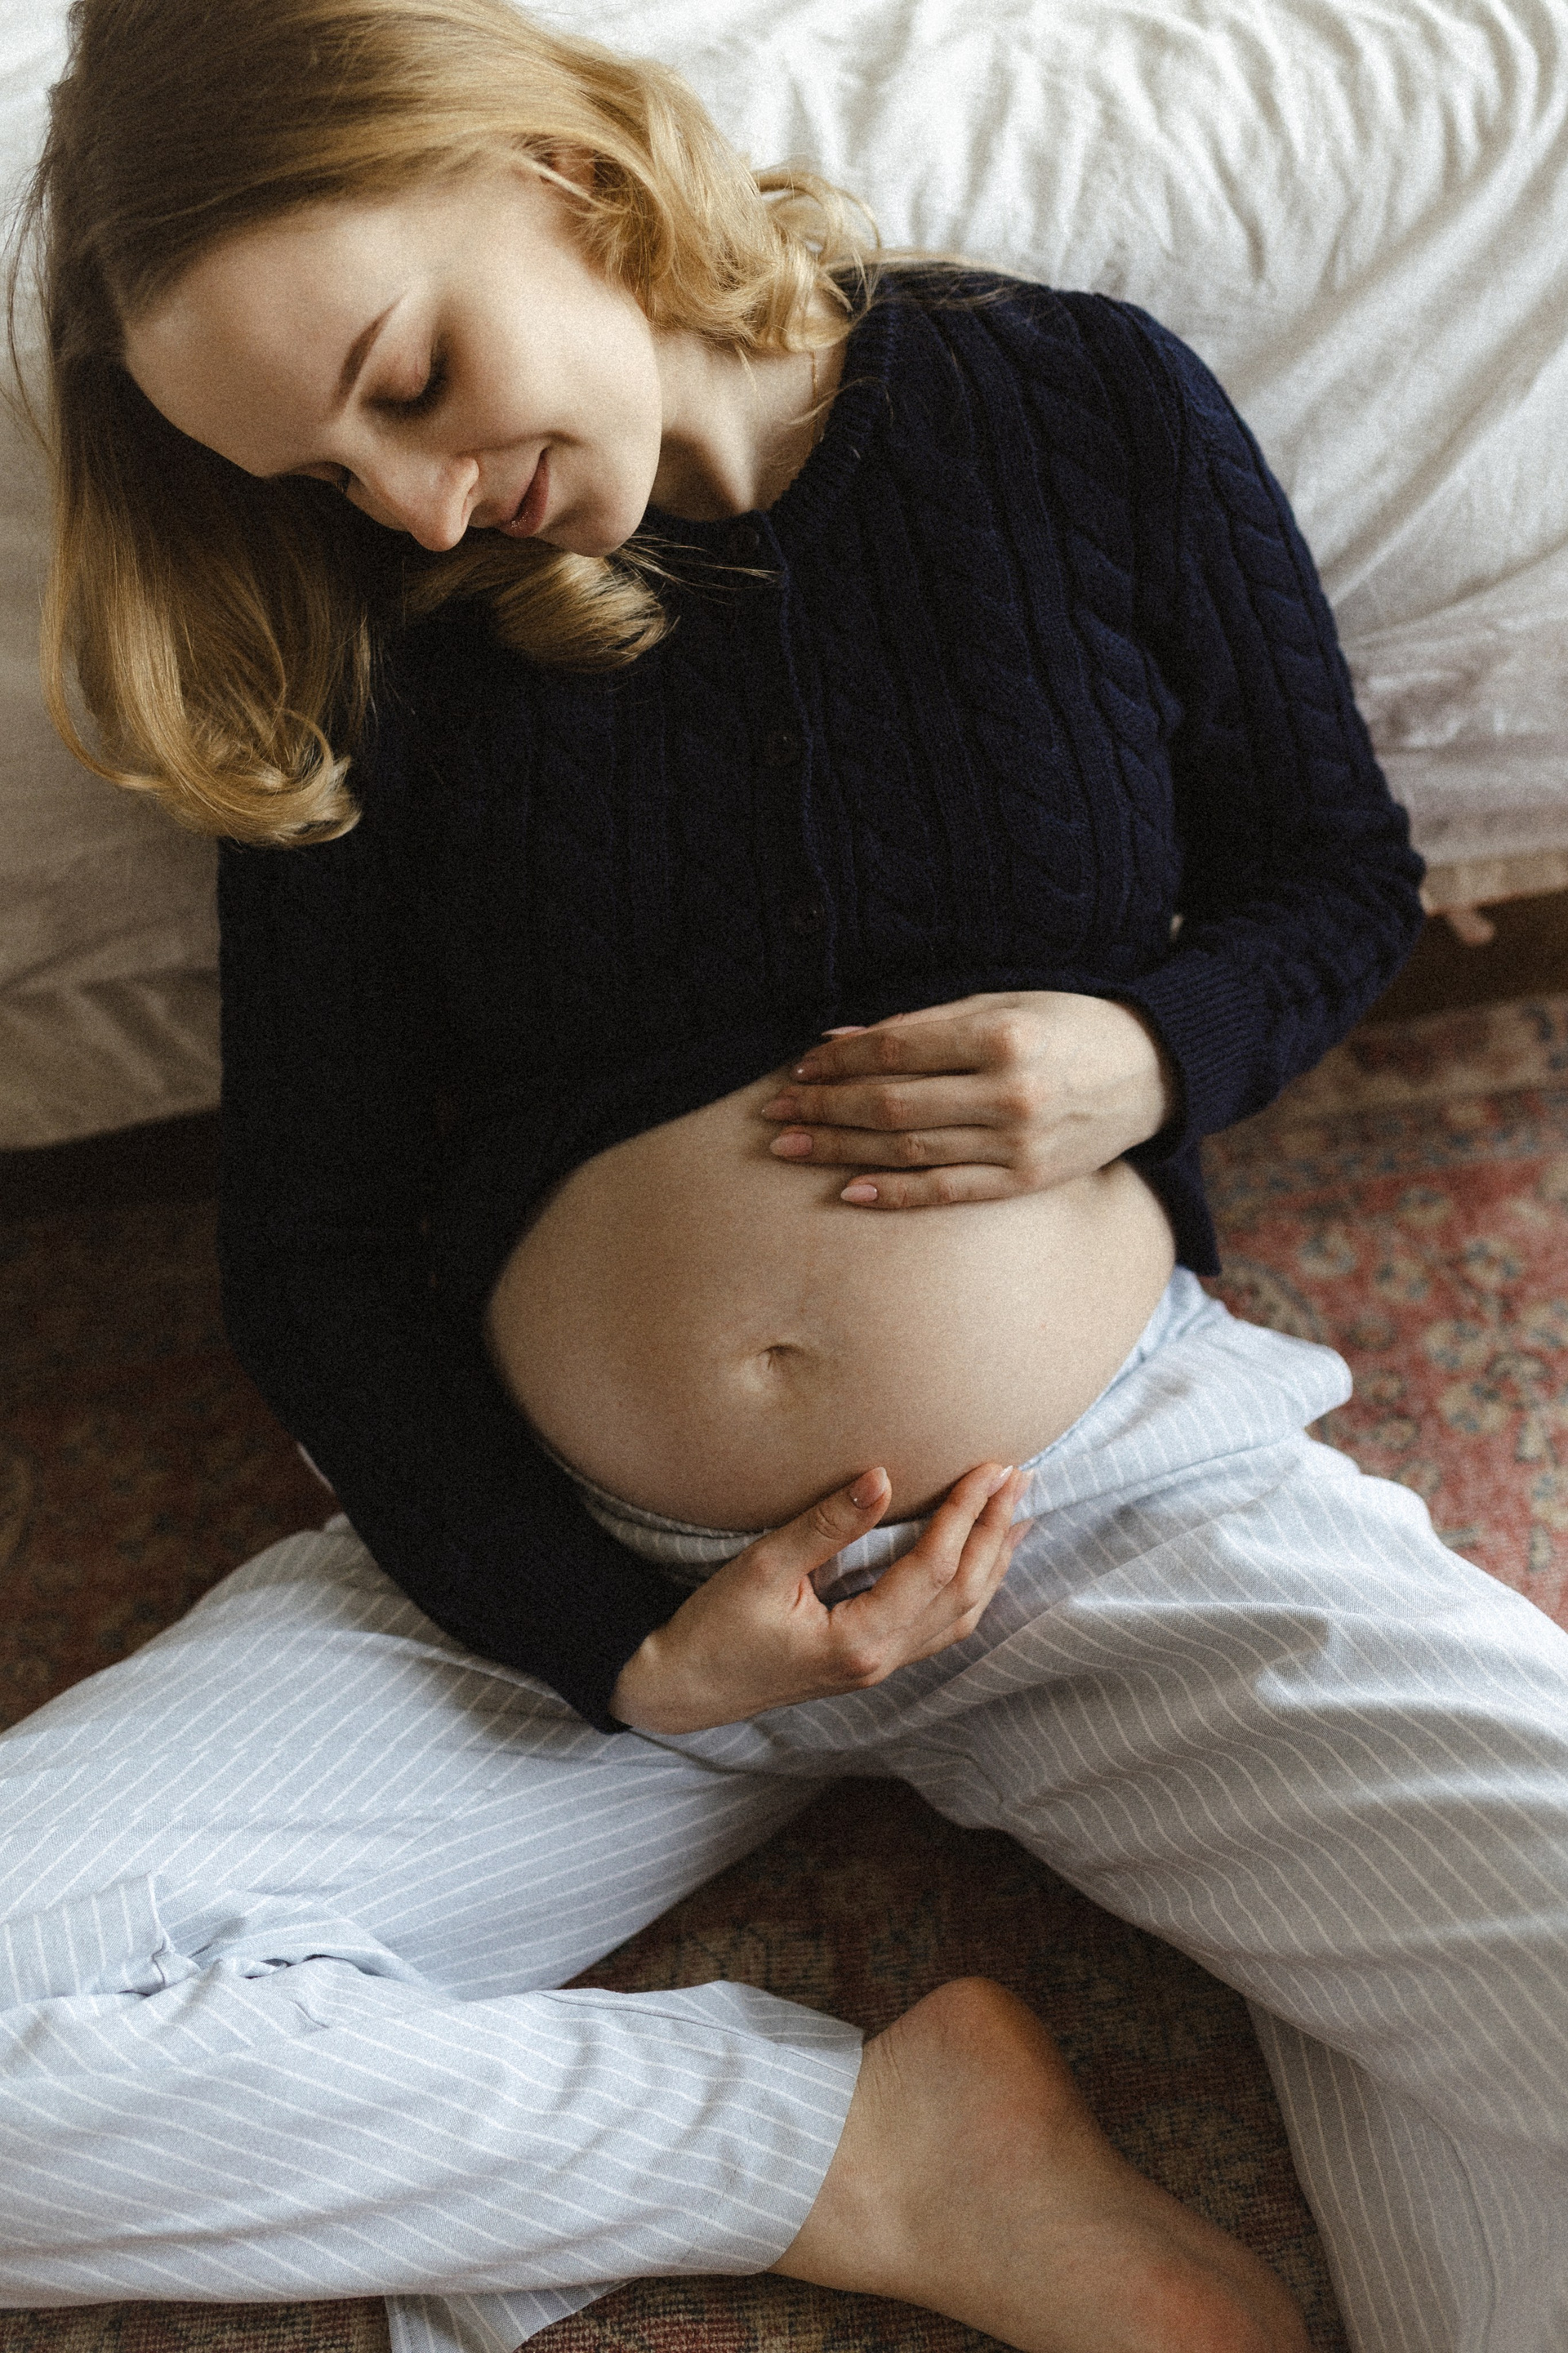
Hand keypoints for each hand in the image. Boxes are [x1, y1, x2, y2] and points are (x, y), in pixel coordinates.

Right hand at [609, 1459, 1030, 1733]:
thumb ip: (825, 1525)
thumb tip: (880, 1478)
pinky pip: (940, 1628)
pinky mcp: (870, 1664)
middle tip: (1021, 1478)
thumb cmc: (714, 1630)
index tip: (989, 1468)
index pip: (932, 1568)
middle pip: (961, 1593)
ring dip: (991, 1562)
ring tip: (1017, 1515)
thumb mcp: (762, 1568)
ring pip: (959, 1616)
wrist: (684, 1687)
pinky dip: (970, 1590)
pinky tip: (978, 1564)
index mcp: (857, 1639)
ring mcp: (879, 1667)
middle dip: (994, 1532)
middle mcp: (880, 1660)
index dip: (965, 1514)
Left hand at [758, 991, 1175, 1208]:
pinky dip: (892, 1192)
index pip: (896, 1052)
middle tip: (775, 1115)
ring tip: (790, 1149)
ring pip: (908, 1151)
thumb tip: (839, 1040)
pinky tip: (846, 1191)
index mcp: (1002, 1036)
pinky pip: (945, 1191)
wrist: (1151, 1072)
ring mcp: (1017, 1144)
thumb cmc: (1066, 1026)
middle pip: (892, 1105)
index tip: (799, 1067)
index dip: (839, 1061)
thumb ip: (924, 1025)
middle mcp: (1008, 1094)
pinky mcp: (1025, 1182)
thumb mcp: (1002, 1004)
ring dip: (840, 1151)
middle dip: (825, 1109)